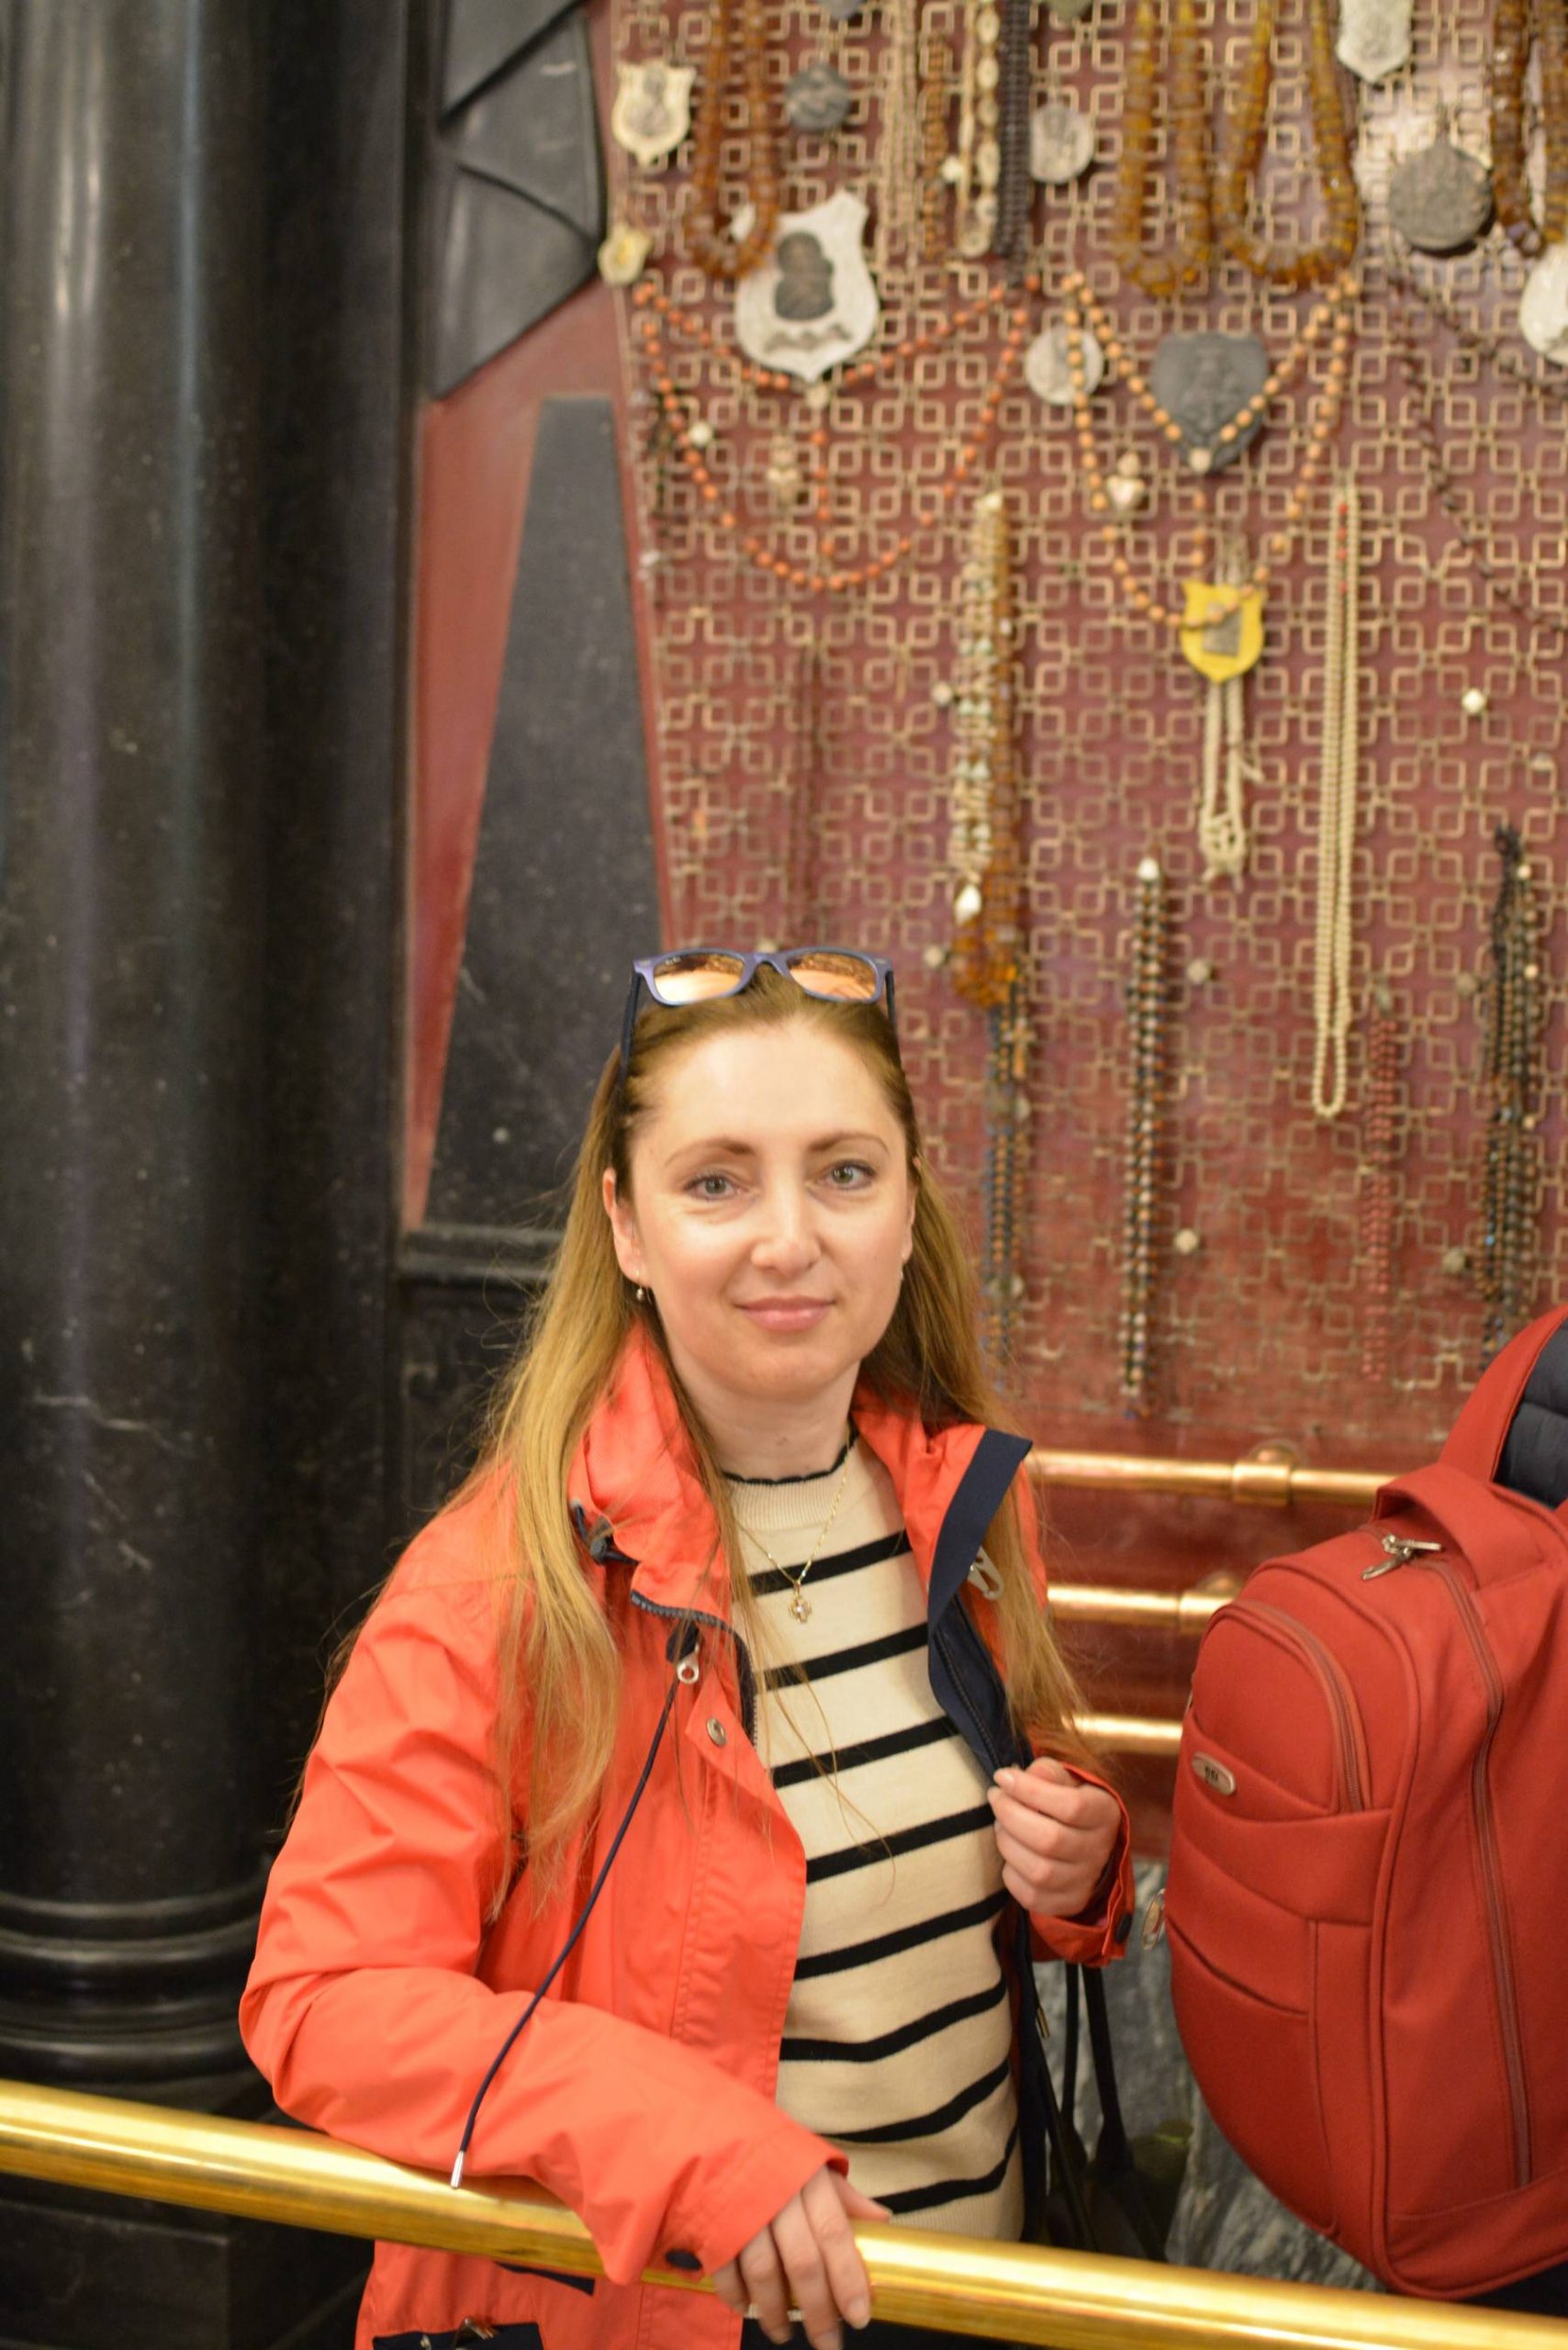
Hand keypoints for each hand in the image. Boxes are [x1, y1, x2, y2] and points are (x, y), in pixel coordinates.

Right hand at [710, 2164, 889, 2348]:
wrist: (711, 2125)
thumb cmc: (770, 2149)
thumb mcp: (811, 2161)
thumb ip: (845, 2195)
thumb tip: (883, 2222)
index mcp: (808, 2178)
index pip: (835, 2234)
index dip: (849, 2279)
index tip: (860, 2317)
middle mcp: (777, 2195)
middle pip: (802, 2263)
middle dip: (818, 2311)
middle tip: (829, 2344)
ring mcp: (741, 2209)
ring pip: (763, 2273)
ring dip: (774, 2312)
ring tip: (784, 2332)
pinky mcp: (710, 2221)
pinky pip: (725, 2269)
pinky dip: (735, 2295)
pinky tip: (746, 2308)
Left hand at [986, 1757, 1120, 1917]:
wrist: (1084, 1842)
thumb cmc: (1067, 1802)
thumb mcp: (1065, 1779)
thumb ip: (1048, 1773)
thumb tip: (1028, 1774)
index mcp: (1104, 1813)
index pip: (1071, 1806)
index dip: (1029, 1790)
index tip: (1002, 1777)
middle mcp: (1099, 1850)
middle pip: (1050, 1840)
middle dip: (1010, 1815)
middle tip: (995, 1798)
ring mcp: (1084, 1881)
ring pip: (1038, 1871)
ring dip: (1008, 1843)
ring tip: (1000, 1824)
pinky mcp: (1067, 1903)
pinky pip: (1030, 1895)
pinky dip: (1011, 1872)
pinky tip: (1011, 1852)